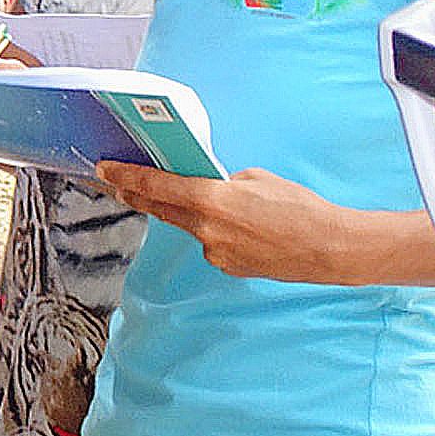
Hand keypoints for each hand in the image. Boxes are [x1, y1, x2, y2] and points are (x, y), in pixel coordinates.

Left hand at [93, 164, 364, 283]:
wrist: (329, 248)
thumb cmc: (298, 206)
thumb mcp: (256, 179)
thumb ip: (223, 182)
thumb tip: (208, 186)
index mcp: (211, 200)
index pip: (157, 186)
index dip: (127, 176)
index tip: (105, 169)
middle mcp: (207, 229)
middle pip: (161, 209)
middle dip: (138, 195)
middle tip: (119, 184)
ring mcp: (216, 252)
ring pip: (191, 226)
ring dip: (189, 214)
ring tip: (213, 204)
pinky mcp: (228, 267)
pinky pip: (212, 243)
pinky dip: (216, 232)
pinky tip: (241, 228)